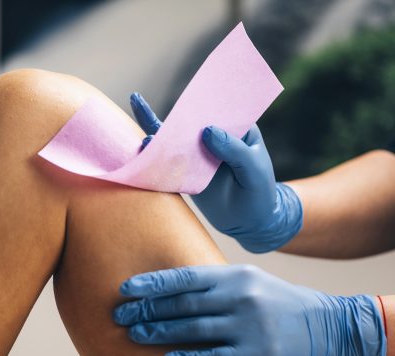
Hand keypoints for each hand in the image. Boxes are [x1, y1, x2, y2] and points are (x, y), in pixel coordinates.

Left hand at [113, 264, 386, 355]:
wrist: (328, 324)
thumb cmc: (282, 301)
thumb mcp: (251, 280)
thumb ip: (217, 282)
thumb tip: (176, 287)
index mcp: (236, 275)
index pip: (185, 277)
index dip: (153, 284)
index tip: (126, 289)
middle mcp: (239, 296)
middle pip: (183, 304)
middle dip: (148, 310)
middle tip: (120, 316)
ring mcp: (248, 325)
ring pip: (193, 329)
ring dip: (160, 332)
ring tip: (135, 335)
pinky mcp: (257, 353)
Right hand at [130, 92, 302, 252]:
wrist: (250, 224)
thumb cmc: (259, 193)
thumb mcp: (254, 170)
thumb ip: (234, 150)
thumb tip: (207, 131)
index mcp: (238, 130)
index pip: (219, 110)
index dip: (202, 100)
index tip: (185, 93)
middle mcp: (216, 138)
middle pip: (192, 121)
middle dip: (171, 111)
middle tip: (139, 98)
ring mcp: (200, 156)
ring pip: (176, 140)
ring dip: (157, 130)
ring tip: (135, 111)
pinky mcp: (189, 174)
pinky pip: (170, 163)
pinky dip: (155, 157)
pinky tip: (140, 149)